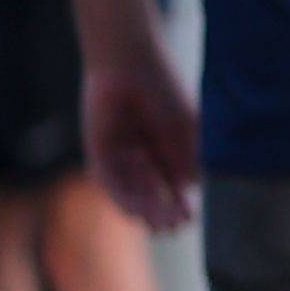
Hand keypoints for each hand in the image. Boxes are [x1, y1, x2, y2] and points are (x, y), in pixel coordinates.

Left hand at [84, 48, 201, 234]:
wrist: (129, 64)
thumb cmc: (163, 91)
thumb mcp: (182, 130)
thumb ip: (184, 161)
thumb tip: (188, 195)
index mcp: (166, 150)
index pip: (174, 187)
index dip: (181, 204)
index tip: (190, 217)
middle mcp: (144, 157)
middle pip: (154, 194)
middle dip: (164, 212)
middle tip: (176, 227)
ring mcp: (121, 157)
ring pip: (133, 193)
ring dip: (147, 211)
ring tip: (161, 224)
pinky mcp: (99, 153)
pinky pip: (109, 183)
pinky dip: (123, 199)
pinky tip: (137, 212)